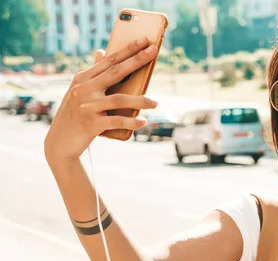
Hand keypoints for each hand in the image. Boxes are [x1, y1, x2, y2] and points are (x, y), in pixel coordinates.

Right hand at [44, 37, 158, 164]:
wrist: (60, 142)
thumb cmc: (76, 115)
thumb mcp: (79, 92)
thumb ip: (93, 74)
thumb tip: (101, 52)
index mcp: (83, 79)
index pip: (109, 61)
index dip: (128, 50)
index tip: (144, 40)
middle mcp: (83, 89)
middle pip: (116, 72)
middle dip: (137, 60)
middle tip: (154, 51)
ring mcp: (87, 106)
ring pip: (120, 99)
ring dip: (141, 100)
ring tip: (155, 103)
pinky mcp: (91, 124)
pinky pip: (117, 121)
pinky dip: (132, 121)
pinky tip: (143, 122)